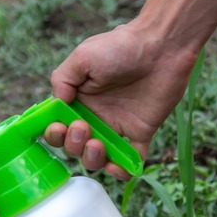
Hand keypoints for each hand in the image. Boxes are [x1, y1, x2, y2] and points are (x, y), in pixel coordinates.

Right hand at [45, 22, 197, 178]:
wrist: (162, 46)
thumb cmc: (121, 47)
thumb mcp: (83, 57)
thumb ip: (62, 80)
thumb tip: (57, 106)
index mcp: (79, 100)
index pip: (59, 125)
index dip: (54, 133)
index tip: (59, 127)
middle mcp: (96, 116)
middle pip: (75, 146)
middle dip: (73, 145)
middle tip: (83, 128)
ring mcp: (118, 126)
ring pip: (98, 157)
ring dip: (92, 160)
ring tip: (98, 145)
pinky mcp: (141, 132)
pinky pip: (131, 160)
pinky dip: (125, 170)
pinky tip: (119, 167)